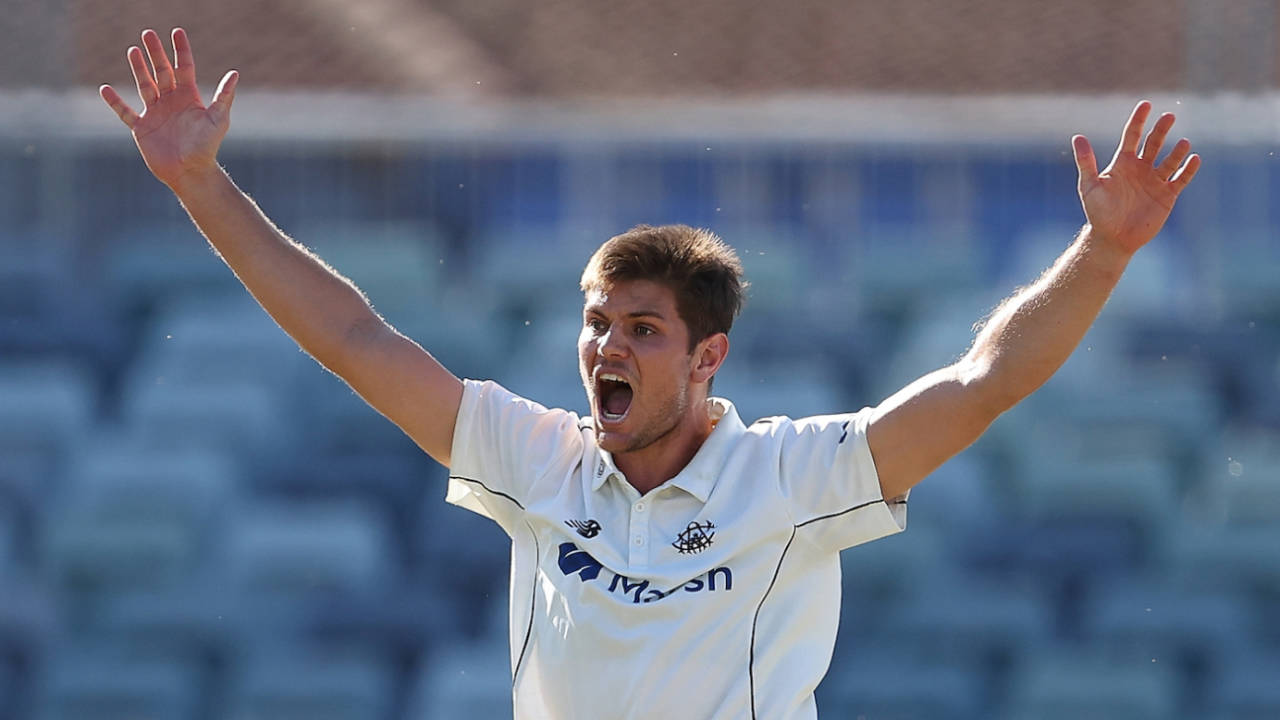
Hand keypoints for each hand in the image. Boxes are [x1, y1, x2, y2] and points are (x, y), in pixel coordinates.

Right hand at [100, 28, 237, 190]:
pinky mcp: (141, 127)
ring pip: (144, 85)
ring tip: (133, 50)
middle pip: (161, 71)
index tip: (177, 32)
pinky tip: (105, 89)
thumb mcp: (218, 120)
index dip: (181, 50)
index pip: (184, 67)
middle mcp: (171, 101)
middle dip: (155, 53)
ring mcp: (155, 113)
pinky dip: (114, 102)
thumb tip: (235, 73)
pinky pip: (125, 112)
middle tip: (148, 33)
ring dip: (138, 69)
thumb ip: (224, 97)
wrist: (191, 173)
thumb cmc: (207, 147)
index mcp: (189, 97)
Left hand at [1071, 100, 1200, 255]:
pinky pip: (1181, 178)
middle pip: (1154, 143)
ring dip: (1178, 150)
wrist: (1112, 238)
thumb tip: (1078, 137)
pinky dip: (1188, 169)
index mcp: (1123, 163)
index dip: (1139, 119)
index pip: (1132, 135)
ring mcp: (1155, 181)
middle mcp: (1141, 168)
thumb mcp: (1090, 186)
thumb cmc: (1098, 212)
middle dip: (1161, 129)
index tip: (1146, 104)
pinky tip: (1194, 159)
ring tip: (1183, 142)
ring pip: (1170, 160)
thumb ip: (1086, 162)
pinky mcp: (1167, 195)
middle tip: (1169, 116)